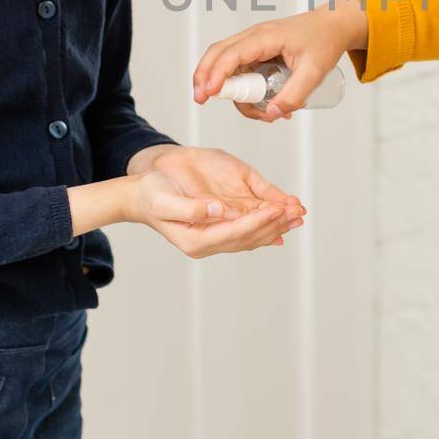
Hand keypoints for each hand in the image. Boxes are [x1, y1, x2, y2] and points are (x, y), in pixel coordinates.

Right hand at [128, 145, 305, 257]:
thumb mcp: (164, 201)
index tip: (278, 209)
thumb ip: (189, 209)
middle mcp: (208, 243)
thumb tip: (217, 210)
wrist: (140, 196)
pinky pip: (246, 231)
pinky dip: (265, 227)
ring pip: (251, 236)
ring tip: (297, 216)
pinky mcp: (218, 228)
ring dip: (275, 226)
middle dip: (275, 225)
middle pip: (249, 238)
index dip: (259, 222)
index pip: (235, 233)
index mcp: (195, 240)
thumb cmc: (150, 195)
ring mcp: (214, 238)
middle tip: (297, 212)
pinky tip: (281, 223)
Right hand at [191, 0, 367, 121]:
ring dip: (231, 89)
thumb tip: (270, 114)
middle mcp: (254, 37)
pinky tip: (262, 104)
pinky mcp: (257, 52)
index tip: (208, 93)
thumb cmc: (324, 42)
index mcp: (266, 36)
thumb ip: (293, 96)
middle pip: (217, 54)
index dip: (217, 74)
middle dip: (205, 77)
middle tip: (201, 100)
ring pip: (226, 63)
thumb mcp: (314, 73)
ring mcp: (253, 43)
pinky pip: (239, 69)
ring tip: (259, 114)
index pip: (232, 53)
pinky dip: (241, 87)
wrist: (333, 26)